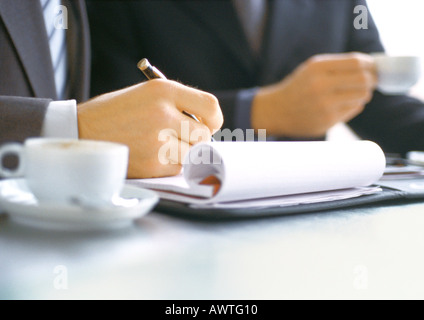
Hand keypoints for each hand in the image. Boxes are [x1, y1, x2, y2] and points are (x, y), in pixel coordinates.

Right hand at [77, 79, 222, 177]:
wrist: (80, 130)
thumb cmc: (116, 113)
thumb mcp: (146, 93)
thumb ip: (178, 104)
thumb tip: (208, 125)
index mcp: (163, 90)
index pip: (211, 106)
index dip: (213, 120)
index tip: (206, 124)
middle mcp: (163, 113)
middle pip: (204, 135)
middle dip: (195, 139)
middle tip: (179, 137)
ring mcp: (158, 140)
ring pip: (193, 153)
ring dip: (182, 153)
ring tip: (160, 145)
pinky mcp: (152, 164)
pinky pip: (177, 168)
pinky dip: (169, 165)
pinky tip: (151, 155)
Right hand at [251, 52, 377, 137]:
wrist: (277, 110)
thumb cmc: (299, 87)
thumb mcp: (312, 69)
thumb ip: (338, 65)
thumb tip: (372, 67)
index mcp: (317, 67)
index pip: (356, 62)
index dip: (370, 64)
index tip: (373, 67)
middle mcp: (321, 85)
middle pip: (363, 79)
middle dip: (372, 80)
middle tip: (372, 81)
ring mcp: (324, 104)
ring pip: (361, 96)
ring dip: (363, 94)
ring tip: (354, 93)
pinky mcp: (327, 120)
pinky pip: (353, 109)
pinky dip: (353, 105)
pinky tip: (341, 104)